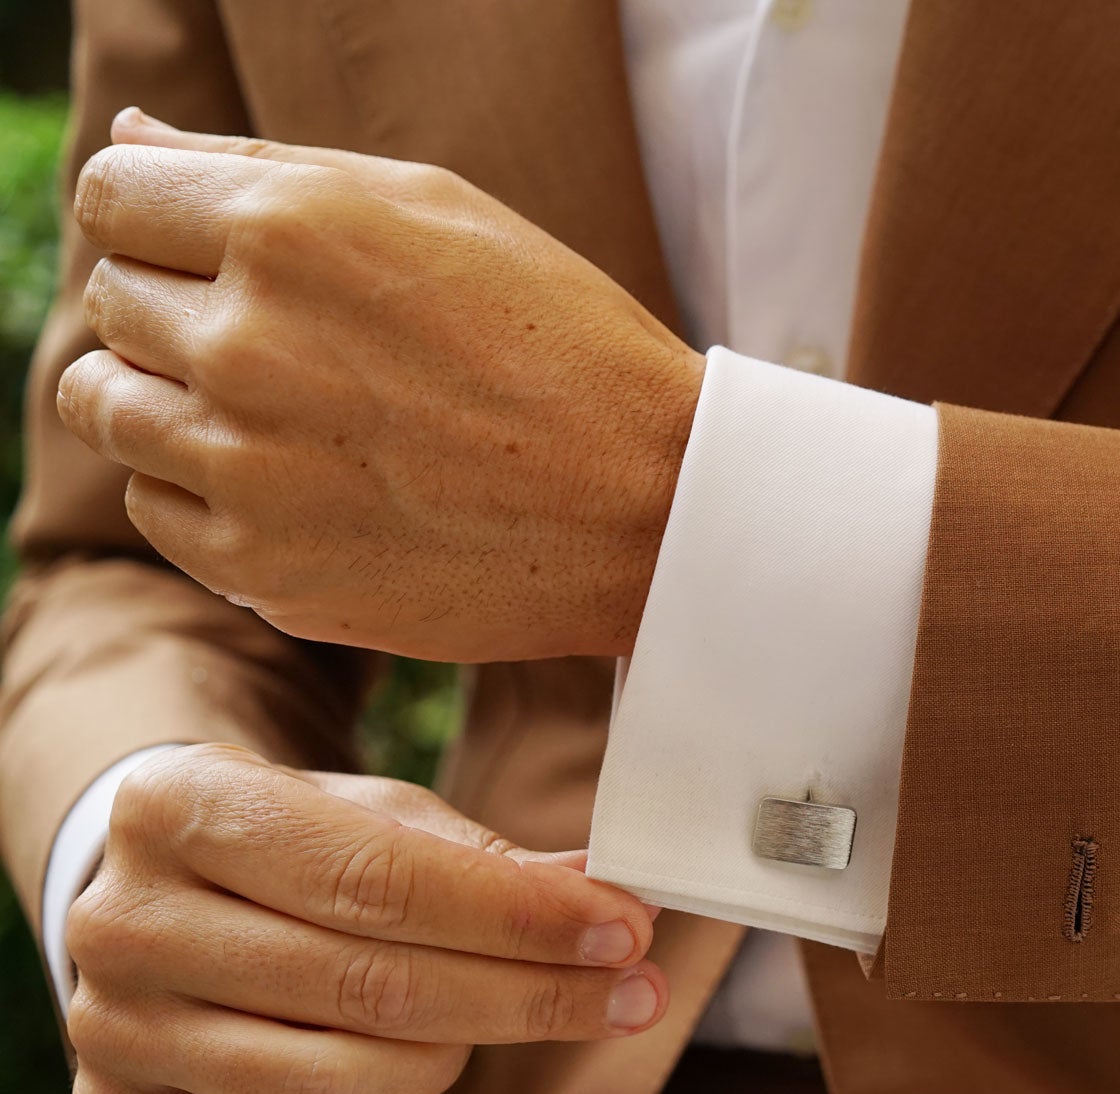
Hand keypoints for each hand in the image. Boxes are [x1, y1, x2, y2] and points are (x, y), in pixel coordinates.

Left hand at [57, 108, 703, 662]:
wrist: (652, 508)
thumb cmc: (560, 343)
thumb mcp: (436, 210)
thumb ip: (267, 168)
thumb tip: (135, 139)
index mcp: (288, 229)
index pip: (111, 194)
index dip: (158, 217)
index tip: (214, 250)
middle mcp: (246, 343)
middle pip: (112, 299)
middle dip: (179, 305)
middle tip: (291, 342)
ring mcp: (245, 465)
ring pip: (105, 405)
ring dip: (170, 396)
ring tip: (280, 411)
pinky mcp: (259, 567)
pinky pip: (155, 504)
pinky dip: (202, 488)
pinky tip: (297, 479)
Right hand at [63, 743, 664, 1093]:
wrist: (153, 891)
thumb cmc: (287, 842)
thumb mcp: (370, 812)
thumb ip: (481, 856)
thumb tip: (602, 892)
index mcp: (178, 807)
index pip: (378, 879)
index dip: (517, 914)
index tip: (623, 928)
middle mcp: (123, 923)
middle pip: (370, 987)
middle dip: (529, 993)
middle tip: (632, 989)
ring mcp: (111, 1031)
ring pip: (339, 1082)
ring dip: (460, 1055)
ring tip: (509, 1010)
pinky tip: (414, 1059)